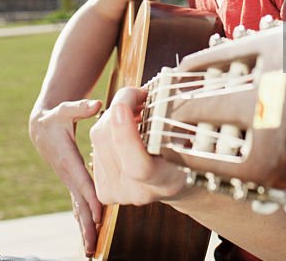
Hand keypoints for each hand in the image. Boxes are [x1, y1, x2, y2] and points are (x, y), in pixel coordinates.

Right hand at [29, 99, 103, 255]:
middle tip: (92, 248)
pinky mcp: (71, 182)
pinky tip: (89, 235)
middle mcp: (68, 175)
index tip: (98, 217)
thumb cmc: (56, 117)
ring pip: (77, 208)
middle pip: (78, 204)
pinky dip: (83, 220)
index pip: (82, 183)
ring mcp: (69, 181)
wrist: (41, 126)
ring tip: (91, 250)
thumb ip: (80, 107)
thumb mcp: (65, 109)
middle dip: (85, 225)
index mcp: (68, 160)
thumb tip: (96, 105)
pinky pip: (78, 204)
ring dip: (84, 229)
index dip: (90, 199)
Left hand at [89, 87, 187, 205]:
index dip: (126, 136)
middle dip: (119, 108)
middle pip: (111, 145)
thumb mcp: (190, 136)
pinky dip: (108, 126)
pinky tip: (124, 123)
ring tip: (136, 107)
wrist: (176, 180)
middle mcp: (139, 194)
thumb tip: (155, 91)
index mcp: (166, 183)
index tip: (121, 107)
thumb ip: (171, 118)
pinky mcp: (103, 189)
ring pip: (99, 139)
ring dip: (114, 115)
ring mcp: (118, 193)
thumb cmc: (187, 149)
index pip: (138, 166)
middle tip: (138, 93)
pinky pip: (96, 144)